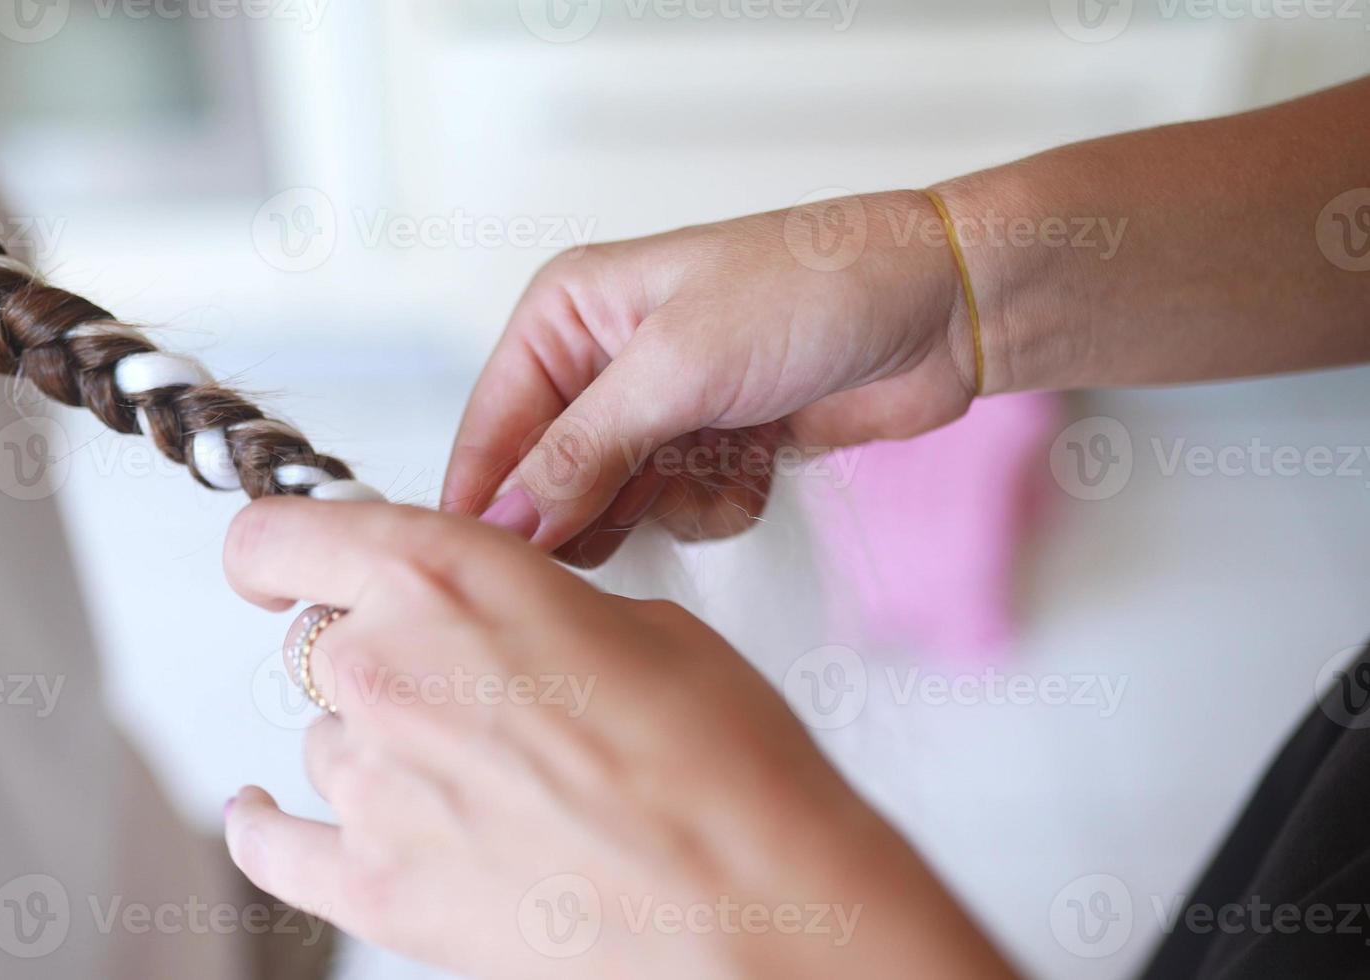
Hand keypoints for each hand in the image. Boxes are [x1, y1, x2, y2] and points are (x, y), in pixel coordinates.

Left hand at [221, 501, 1010, 978]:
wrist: (751, 904)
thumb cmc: (721, 764)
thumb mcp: (637, 624)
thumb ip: (525, 608)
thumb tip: (498, 627)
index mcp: (444, 578)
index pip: (276, 538)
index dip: (277, 550)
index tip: (284, 564)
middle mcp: (384, 669)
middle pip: (315, 643)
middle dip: (374, 653)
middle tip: (457, 689)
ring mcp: (368, 783)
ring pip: (320, 739)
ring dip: (372, 744)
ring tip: (474, 777)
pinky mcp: (371, 886)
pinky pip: (269, 845)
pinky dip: (265, 827)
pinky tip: (265, 815)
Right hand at [441, 190, 972, 563]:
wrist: (945, 309)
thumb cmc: (815, 291)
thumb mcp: (679, 367)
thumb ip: (581, 451)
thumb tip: (506, 522)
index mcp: (567, 313)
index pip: (494, 426)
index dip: (492, 502)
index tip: (500, 574)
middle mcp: (602, 363)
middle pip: (549, 481)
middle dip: (601, 505)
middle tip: (651, 494)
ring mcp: (660, 412)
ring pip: (617, 510)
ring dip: (673, 503)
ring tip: (723, 454)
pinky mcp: (712, 451)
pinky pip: (681, 517)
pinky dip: (722, 502)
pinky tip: (761, 458)